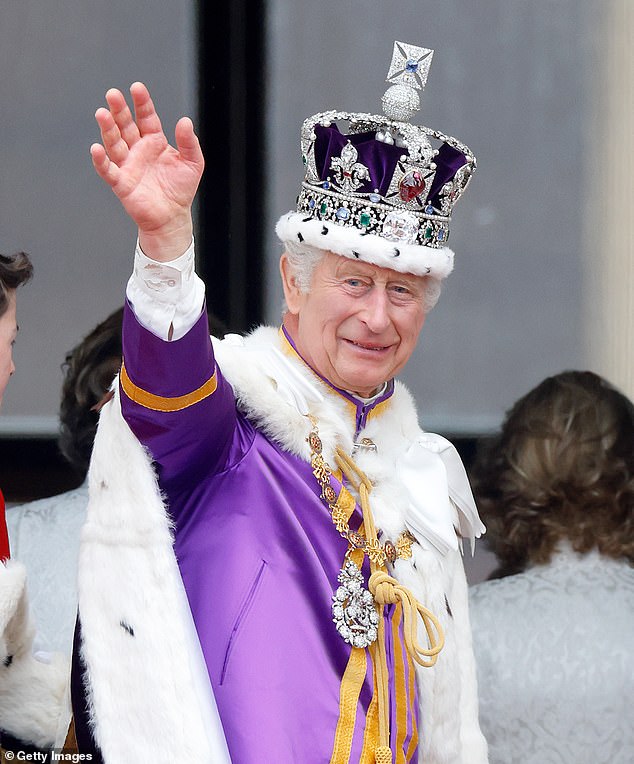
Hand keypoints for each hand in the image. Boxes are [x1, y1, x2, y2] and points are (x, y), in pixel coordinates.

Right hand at [91, 82, 203, 261]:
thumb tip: (184, 121)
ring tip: (102, 113)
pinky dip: (101, 160)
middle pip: (125, 125)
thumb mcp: (193, 163)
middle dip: (119, 110)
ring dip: (107, 129)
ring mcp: (128, 165)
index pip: (146, 117)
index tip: (137, 88)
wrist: (173, 217)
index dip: (142, 103)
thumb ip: (189, 142)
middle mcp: (138, 150)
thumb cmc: (181, 189)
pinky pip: (108, 170)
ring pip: (114, 143)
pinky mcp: (121, 183)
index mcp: (154, 141)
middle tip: (113, 94)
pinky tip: (96, 148)